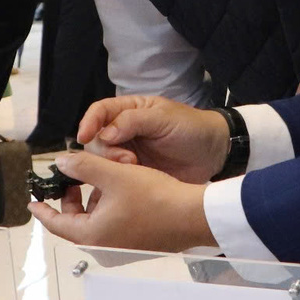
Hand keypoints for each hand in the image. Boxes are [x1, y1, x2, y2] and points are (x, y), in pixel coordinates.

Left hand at [28, 151, 217, 251]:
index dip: (42, 210)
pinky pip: (112, 224)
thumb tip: (62, 162)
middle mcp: (104, 245)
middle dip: (70, 199)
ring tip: (98, 176)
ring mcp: (121, 246)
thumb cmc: (156, 198)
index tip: (32, 202)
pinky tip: (119, 187)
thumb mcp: (114, 174)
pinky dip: (108, 206)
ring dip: (92, 200)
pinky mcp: (136, 242)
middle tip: (70, 178)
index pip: (56, 224)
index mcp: (92, 235)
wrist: (193, 215)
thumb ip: (83, 166)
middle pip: (75, 222)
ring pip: (95, 221)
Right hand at [77, 95, 228, 181]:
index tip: (83, 136)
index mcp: (129, 111)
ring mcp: (128, 154)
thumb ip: (133, 121)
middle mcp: (123, 132)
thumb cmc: (191, 128)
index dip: (88, 122)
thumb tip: (104, 134)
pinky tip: (120, 187)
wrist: (215, 154)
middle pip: (96, 139)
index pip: (100, 112)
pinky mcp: (134, 175)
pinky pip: (114, 179)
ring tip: (133, 169)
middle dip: (105, 150)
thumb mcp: (164, 118)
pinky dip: (113, 183)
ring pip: (103, 161)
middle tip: (126, 159)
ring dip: (111, 166)